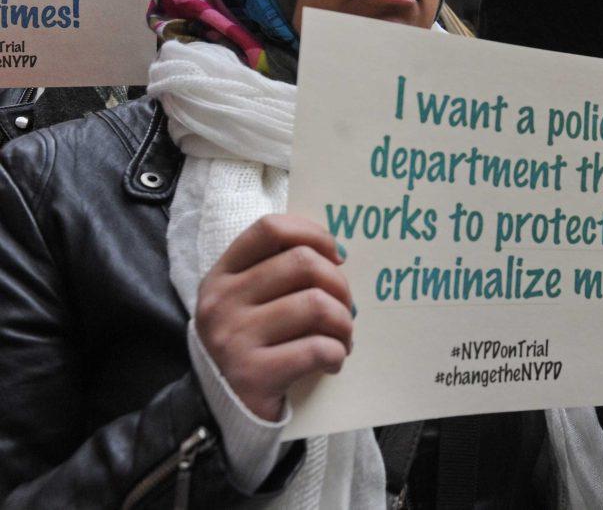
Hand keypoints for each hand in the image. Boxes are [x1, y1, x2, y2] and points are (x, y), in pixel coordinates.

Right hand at [195, 215, 354, 420]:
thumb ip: (279, 271)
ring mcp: (234, 338)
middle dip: (339, 284)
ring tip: (342, 337)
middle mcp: (222, 302)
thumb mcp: (248, 300)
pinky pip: (317, 348)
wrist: (219, 411)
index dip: (313, 233)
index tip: (336, 255)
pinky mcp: (252, 374)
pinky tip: (332, 361)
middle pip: (302, 262)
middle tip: (345, 307)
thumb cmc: (250, 345)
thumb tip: (337, 254)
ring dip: (344, 322)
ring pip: (316, 304)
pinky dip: (337, 353)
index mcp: (222, 275)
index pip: (270, 229)